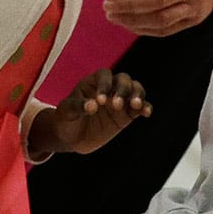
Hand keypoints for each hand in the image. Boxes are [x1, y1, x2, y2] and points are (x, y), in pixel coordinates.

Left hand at [28, 69, 153, 155]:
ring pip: (135, 90)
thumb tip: (92, 106)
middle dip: (123, 90)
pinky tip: (146, 113)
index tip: (100, 101)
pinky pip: (140, 108)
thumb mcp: (65, 112)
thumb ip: (77, 107)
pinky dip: (145, 107)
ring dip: (137, 95)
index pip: (104, 75)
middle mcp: (110, 88)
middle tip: (116, 105)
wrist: (71, 138)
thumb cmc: (66, 119)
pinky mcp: (127, 115)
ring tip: (136, 105)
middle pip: (123, 80)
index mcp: (94, 82)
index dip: (104, 84)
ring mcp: (120, 100)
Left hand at [103, 0, 212, 36]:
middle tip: (107, 3)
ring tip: (112, 14)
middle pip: (159, 0)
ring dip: (132, 20)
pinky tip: (126, 22)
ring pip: (161, 19)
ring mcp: (198, 6)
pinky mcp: (194, 20)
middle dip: (128, 4)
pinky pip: (165, 30)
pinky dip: (143, 28)